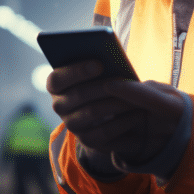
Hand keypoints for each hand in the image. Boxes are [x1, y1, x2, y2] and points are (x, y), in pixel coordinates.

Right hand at [47, 61, 185, 164]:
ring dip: (116, 103)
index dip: (76, 71)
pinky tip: (138, 114)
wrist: (104, 112)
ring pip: (92, 112)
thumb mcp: (95, 70)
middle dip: (103, 86)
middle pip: (78, 95)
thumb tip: (108, 54)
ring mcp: (71, 124)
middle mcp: (59, 105)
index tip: (99, 64)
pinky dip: (122, 122)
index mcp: (55, 84)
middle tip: (124, 82)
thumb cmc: (100, 80)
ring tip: (135, 97)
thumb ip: (97, 61)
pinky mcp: (86, 140)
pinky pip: (104, 132)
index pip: (57, 79)